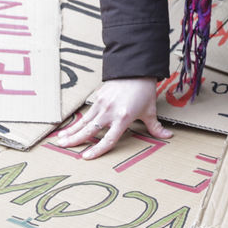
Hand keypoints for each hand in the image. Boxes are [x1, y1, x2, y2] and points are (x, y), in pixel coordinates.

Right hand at [52, 78, 171, 158]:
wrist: (135, 69)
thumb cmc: (144, 90)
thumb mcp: (150, 110)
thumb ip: (155, 127)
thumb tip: (168, 137)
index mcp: (123, 117)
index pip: (108, 139)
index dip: (97, 149)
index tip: (86, 157)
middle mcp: (110, 112)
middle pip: (90, 130)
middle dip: (75, 140)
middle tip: (63, 147)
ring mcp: (102, 104)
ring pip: (84, 121)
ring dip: (72, 131)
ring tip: (60, 140)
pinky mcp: (98, 97)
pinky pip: (86, 113)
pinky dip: (77, 122)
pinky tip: (69, 128)